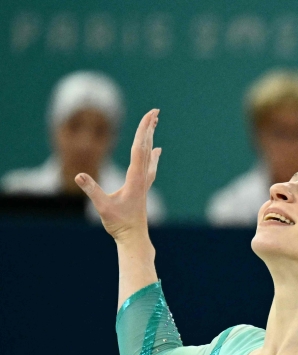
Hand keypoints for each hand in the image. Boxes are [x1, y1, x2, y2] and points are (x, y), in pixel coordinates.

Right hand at [75, 109, 161, 242]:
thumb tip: (79, 176)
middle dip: (149, 128)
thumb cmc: (119, 224)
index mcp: (134, 179)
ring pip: (149, 155)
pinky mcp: (142, 188)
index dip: (143, 131)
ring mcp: (143, 182)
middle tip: (156, 111)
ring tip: (155, 124)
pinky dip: (152, 155)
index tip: (150, 116)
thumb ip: (92, 190)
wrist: (134, 238)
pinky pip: (149, 166)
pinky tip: (157, 151)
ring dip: (150, 138)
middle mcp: (142, 178)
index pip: (139, 149)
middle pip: (146, 147)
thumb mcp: (102, 207)